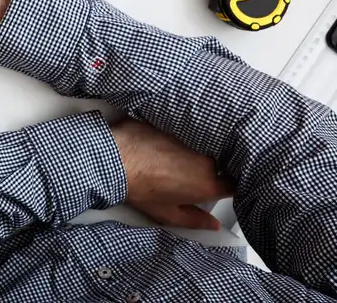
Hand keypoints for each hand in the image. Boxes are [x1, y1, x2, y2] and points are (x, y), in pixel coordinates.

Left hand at [112, 118, 234, 229]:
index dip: (231, 186)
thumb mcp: (166, 214)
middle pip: (220, 164)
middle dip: (213, 168)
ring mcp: (191, 139)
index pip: (234, 185)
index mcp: (206, 184)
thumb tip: (212, 225)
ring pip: (203, 145)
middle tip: (193, 173)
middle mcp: (204, 160)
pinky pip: (186, 130)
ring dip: (196, 151)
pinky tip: (166, 142)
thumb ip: (195, 221)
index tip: (223, 187)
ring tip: (177, 157)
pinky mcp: (176, 124)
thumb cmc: (138, 187)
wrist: (114, 159)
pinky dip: (181, 136)